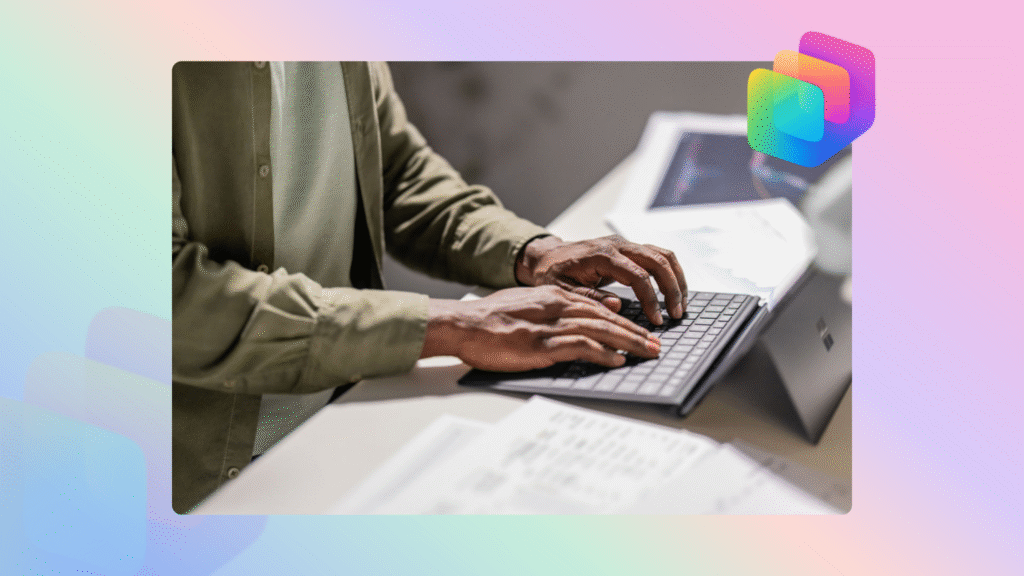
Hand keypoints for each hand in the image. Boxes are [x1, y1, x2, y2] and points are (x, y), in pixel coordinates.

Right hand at [421, 286, 660, 371]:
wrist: (463, 324)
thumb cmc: (489, 319)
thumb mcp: (527, 303)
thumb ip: (556, 305)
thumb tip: (586, 312)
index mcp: (554, 297)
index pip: (598, 307)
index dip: (624, 320)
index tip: (641, 331)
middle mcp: (557, 307)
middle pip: (607, 317)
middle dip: (635, 331)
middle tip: (656, 345)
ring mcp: (550, 326)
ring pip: (600, 330)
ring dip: (628, 342)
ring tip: (647, 353)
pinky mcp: (541, 345)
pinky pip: (580, 346)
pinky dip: (602, 353)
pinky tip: (616, 360)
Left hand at [515, 235, 687, 324]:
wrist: (547, 256)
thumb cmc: (552, 274)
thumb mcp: (562, 290)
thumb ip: (589, 297)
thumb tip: (617, 305)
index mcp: (602, 255)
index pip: (638, 276)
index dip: (651, 299)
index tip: (656, 320)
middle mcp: (618, 245)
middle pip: (658, 261)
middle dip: (672, 289)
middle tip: (676, 314)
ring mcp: (626, 244)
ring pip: (663, 255)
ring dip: (676, 279)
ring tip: (680, 305)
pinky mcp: (629, 249)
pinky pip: (658, 256)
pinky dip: (670, 273)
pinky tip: (673, 292)